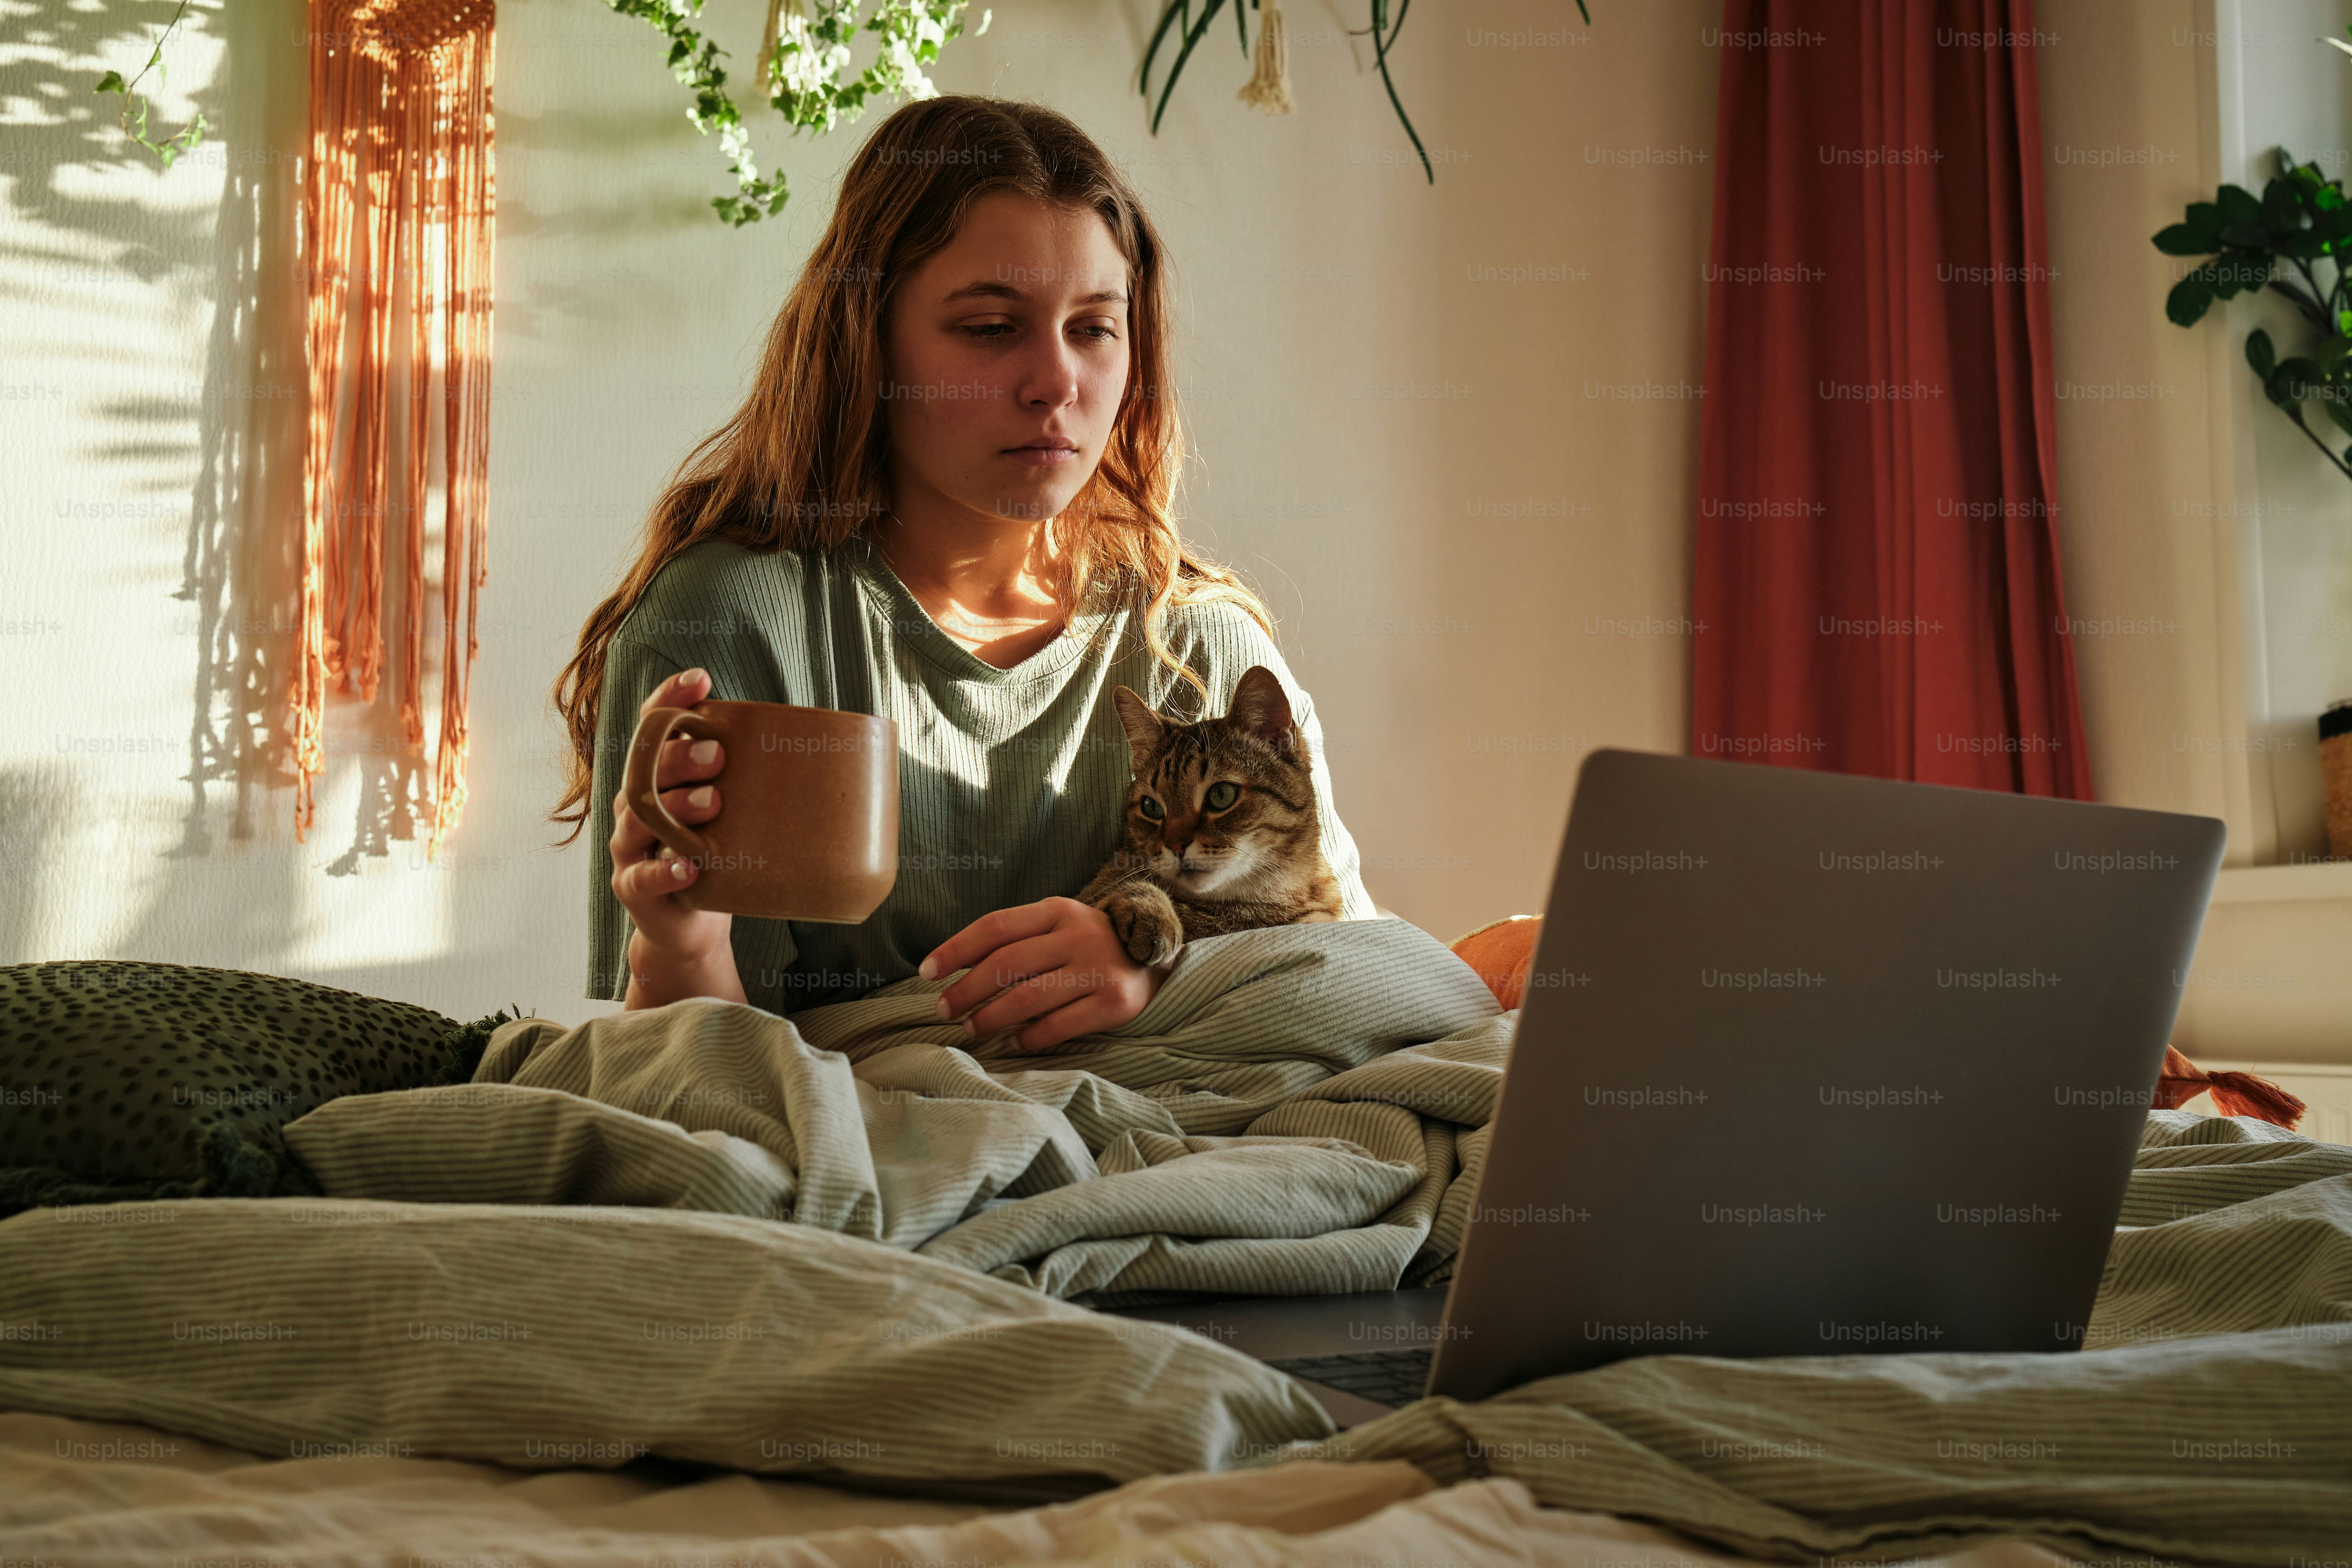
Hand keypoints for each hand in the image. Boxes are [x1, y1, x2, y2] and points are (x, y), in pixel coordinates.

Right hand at [611, 667, 743, 1007]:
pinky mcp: (633, 888)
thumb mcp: (738, 813)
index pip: (653, 726)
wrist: (691, 925)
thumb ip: (761, 781)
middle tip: (718, 754)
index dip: (671, 698)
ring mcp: (630, 846)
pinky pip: (641, 877)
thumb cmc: (718, 856)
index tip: (702, 680)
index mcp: (659, 776)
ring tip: (713, 802)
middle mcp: (637, 804)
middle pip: (645, 769)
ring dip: (677, 807)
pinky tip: (690, 866)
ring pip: (640, 818)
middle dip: (679, 756)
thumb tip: (838, 752)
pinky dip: (663, 871)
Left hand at [920, 897, 1172, 1053]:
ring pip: (1028, 999)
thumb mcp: (1058, 925)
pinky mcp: (1116, 1003)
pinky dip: (1030, 1038)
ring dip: (990, 1018)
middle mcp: (1078, 935)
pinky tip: (1015, 1042)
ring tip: (971, 1029)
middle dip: (966, 991)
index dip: (955, 950)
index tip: (927, 972)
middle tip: (944, 1009)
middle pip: (1006, 965)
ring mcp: (1099, 969)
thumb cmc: (1092, 943)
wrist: (1160, 955)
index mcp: (1058, 910)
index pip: (994, 926)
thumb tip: (957, 967)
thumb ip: (1016, 938)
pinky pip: (1060, 1025)